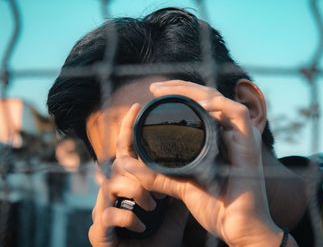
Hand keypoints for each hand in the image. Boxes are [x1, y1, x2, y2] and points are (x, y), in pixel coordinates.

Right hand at [88, 103, 188, 246]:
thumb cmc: (158, 236)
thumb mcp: (177, 206)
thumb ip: (183, 182)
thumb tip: (204, 159)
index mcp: (131, 184)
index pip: (128, 150)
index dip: (129, 127)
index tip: (137, 106)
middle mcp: (114, 193)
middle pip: (117, 163)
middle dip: (134, 166)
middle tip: (153, 174)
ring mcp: (103, 211)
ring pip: (109, 185)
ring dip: (134, 193)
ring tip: (152, 206)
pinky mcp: (99, 232)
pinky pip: (107, 217)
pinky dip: (128, 220)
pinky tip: (142, 227)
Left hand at [118, 80, 285, 245]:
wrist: (238, 228)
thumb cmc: (217, 208)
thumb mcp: (181, 186)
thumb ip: (158, 175)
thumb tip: (129, 164)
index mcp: (219, 139)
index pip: (200, 107)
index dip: (179, 96)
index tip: (153, 95)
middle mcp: (231, 133)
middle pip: (207, 99)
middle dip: (180, 89)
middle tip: (154, 88)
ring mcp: (242, 136)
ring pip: (219, 100)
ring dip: (193, 91)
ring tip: (166, 90)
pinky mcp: (250, 142)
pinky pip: (237, 113)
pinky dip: (217, 105)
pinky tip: (197, 103)